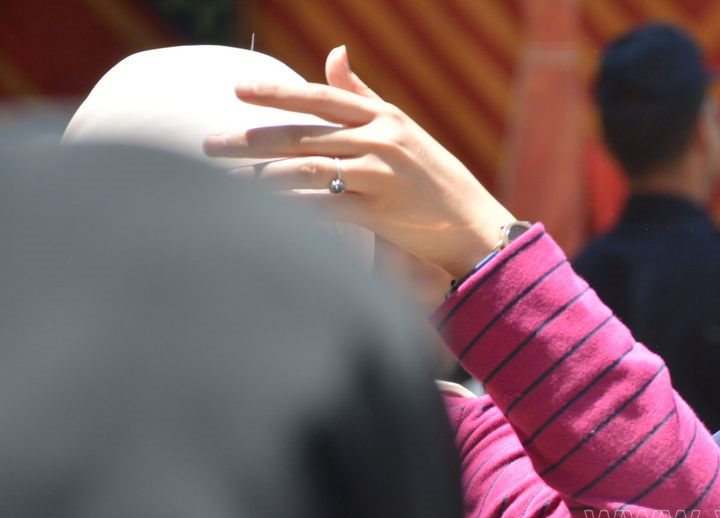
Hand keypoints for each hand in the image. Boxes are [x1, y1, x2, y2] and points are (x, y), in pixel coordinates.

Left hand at [203, 46, 516, 277]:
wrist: (475, 227)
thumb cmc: (435, 179)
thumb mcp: (403, 129)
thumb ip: (362, 95)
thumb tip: (333, 54)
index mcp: (385, 118)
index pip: (321, 98)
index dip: (277, 94)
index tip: (237, 91)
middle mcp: (382, 141)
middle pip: (304, 135)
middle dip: (252, 139)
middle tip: (209, 144)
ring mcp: (381, 177)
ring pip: (307, 169)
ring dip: (261, 176)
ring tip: (225, 182)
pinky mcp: (380, 214)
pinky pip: (324, 209)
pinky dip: (290, 211)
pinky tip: (262, 213)